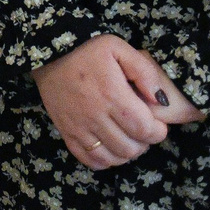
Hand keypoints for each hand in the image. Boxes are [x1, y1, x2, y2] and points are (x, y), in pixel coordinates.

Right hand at [34, 35, 190, 170]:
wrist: (49, 54)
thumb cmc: (87, 50)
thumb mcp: (118, 48)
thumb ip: (144, 71)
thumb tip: (160, 100)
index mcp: (112, 94)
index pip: (144, 129)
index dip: (158, 132)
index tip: (158, 124)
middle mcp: (95, 115)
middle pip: (130, 147)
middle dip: (144, 143)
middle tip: (143, 130)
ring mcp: (79, 126)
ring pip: (112, 157)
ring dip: (127, 153)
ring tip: (129, 139)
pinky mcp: (66, 132)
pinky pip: (89, 159)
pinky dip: (105, 161)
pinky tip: (110, 148)